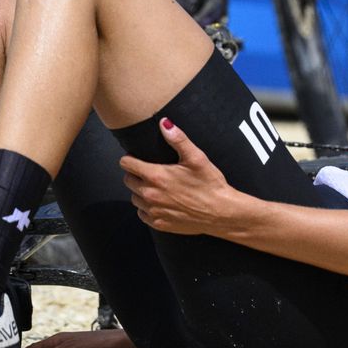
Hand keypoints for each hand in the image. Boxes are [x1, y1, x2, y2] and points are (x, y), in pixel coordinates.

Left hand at [119, 118, 247, 235]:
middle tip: (149, 172)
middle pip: (127, 181)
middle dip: (135, 174)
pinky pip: (142, 215)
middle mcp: (150, 195)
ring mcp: (154, 211)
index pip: (126, 164)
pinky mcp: (159, 224)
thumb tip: (164, 123)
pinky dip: (146, 208)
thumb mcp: (196, 158)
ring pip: (134, 198)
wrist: (221, 212)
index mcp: (156, 176)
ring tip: (156, 187)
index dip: (130, 158)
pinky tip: (159, 203)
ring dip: (140, 191)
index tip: (137, 158)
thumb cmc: (210, 185)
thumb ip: (178, 139)